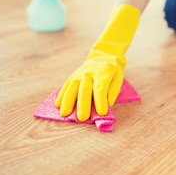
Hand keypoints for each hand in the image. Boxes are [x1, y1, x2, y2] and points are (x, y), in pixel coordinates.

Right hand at [55, 4, 139, 120]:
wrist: (103, 56)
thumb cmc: (112, 72)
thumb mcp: (118, 79)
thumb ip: (113, 91)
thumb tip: (107, 104)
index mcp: (103, 74)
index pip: (100, 89)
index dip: (100, 101)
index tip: (101, 113)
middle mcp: (89, 74)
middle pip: (84, 90)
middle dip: (83, 104)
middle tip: (82, 118)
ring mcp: (78, 74)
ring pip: (72, 88)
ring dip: (68, 101)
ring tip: (65, 113)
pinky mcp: (72, 76)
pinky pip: (66, 86)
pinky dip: (61, 95)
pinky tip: (57, 105)